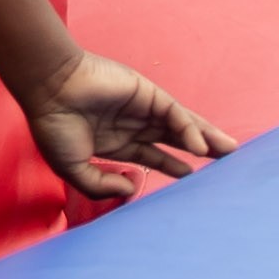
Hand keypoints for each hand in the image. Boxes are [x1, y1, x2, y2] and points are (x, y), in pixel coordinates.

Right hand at [20, 46, 233, 201]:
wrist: (47, 89)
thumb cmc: (54, 125)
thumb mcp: (73, 169)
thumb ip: (101, 185)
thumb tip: (132, 189)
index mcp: (115, 142)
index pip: (152, 155)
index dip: (173, 166)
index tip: (192, 177)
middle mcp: (132, 124)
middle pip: (173, 140)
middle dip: (199, 152)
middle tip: (226, 164)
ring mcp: (140, 108)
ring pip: (180, 125)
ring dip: (206, 139)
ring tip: (230, 153)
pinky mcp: (145, 93)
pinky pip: (173, 113)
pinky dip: (188, 129)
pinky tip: (201, 148)